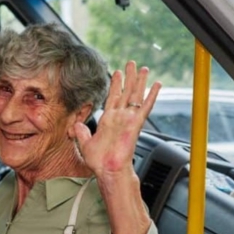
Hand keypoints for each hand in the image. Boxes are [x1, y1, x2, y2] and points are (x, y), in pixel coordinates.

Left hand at [72, 61, 160, 178]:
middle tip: (131, 63)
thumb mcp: (85, 144)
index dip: (115, 85)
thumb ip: (82, 133)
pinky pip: (145, 107)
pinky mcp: (135, 124)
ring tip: (143, 68)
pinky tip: (157, 85)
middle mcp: (119, 118)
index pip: (113, 98)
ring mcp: (128, 120)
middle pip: (125, 93)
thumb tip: (77, 124)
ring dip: (139, 81)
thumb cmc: (99, 162)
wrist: (108, 170)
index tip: (117, 73)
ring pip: (135, 96)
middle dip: (128, 78)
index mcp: (108, 120)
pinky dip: (151, 95)